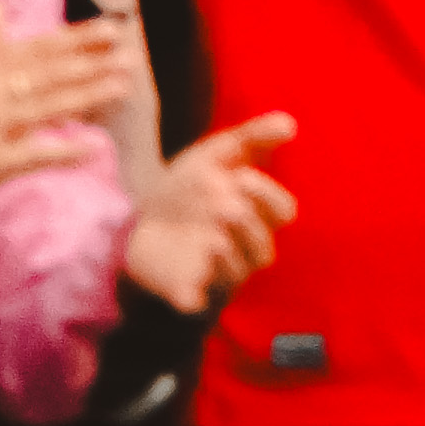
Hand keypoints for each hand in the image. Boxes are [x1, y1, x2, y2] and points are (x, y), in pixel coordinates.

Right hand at [0, 14, 144, 215]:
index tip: (113, 27)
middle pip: (48, 72)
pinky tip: (94, 147)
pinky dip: (65, 150)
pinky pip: (34, 154)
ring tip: (124, 86)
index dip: (77, 38)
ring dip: (89, 95)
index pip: (37, 48)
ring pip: (47, 106)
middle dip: (93, 61)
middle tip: (132, 51)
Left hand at [116, 114, 300, 310]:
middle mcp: (240, 248)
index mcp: (254, 215)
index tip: (241, 177)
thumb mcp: (216, 153)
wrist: (133, 215)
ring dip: (232, 252)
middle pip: (265, 251)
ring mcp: (214, 272)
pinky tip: (201, 254)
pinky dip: (205, 283)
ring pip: (241, 274)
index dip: (269, 197)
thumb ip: (253, 136)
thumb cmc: (186, 187)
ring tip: (214, 231)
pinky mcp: (186, 291)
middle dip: (250, 226)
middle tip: (225, 204)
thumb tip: (290, 124)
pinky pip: (203, 301)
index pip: (283, 214)